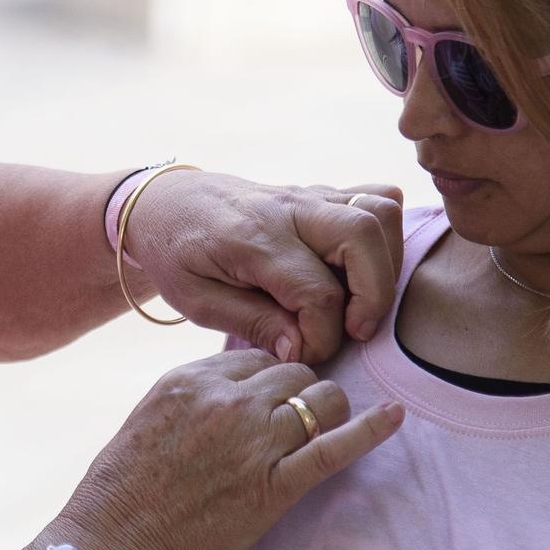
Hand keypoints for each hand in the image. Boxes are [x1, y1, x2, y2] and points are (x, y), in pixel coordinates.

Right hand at [49, 348, 404, 549]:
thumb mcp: (152, 413)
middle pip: (293, 372)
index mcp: (193, 379)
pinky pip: (334, 448)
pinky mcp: (275, 486)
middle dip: (297, 393)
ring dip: (323, 411)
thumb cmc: (126, 485)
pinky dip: (370, 430)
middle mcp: (228, 401)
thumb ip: (198, 392)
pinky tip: (395, 416)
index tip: (266, 401)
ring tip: (315, 432)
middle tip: (288, 425)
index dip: (266, 379)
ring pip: (319, 399)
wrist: (116, 544)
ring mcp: (255, 442)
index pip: (256, 356)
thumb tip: (238, 382)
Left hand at [122, 172, 403, 362]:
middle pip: (362, 234)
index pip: (316, 291)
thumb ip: (252, 324)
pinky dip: (386, 232)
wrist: (164, 203)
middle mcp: (287, 208)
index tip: (305, 356)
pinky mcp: (321, 193)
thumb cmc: (176, 254)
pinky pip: (375, 197)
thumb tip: (303, 349)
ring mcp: (309, 195)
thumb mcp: (196, 301)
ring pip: (379, 211)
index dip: (323, 336)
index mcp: (251, 237)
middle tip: (354, 332)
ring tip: (360, 302)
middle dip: (373, 294)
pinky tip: (364, 267)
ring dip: (385, 263)